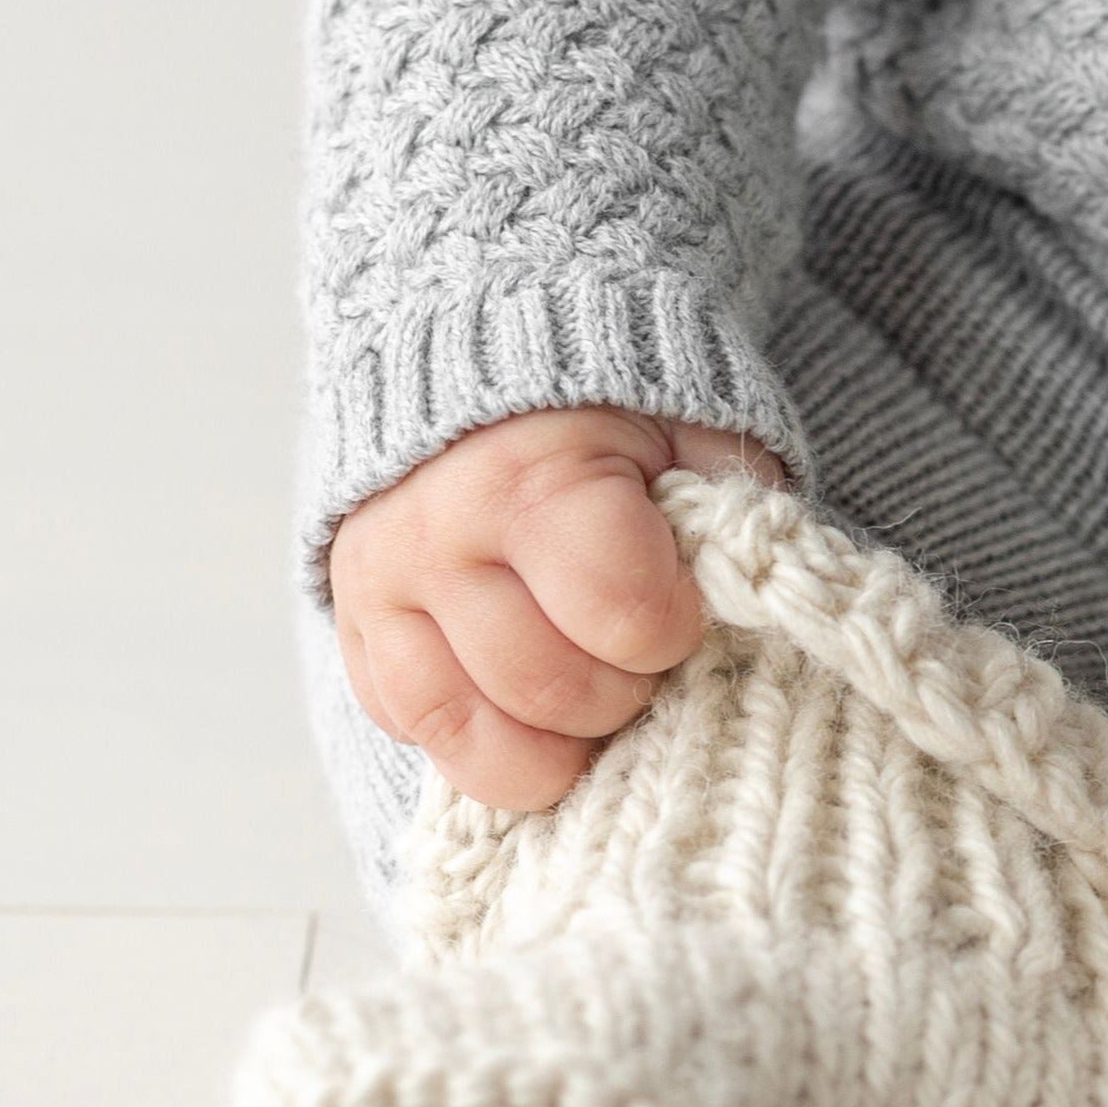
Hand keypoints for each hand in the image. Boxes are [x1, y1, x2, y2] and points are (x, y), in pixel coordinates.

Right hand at [326, 406, 785, 811]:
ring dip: (555, 739)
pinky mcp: (355, 636)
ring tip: (586, 685)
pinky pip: (418, 735)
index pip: (623, 615)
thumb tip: (751, 609)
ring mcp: (383, 594)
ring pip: (476, 739)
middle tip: (635, 652)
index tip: (679, 606)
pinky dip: (484, 739)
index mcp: (531, 479)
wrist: (482, 367)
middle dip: (621, 692)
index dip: (672, 630)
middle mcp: (439, 541)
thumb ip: (726, 516)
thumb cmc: (608, 416)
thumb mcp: (688, 433)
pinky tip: (521, 697)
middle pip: (552, 691)